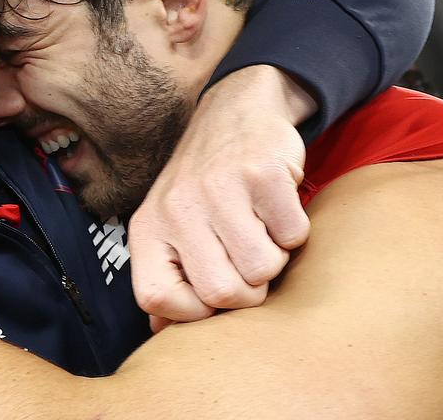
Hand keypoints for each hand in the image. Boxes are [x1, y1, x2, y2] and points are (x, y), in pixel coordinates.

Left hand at [129, 65, 312, 325]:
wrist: (236, 111)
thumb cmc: (204, 185)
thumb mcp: (170, 225)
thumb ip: (167, 276)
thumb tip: (160, 331)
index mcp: (148, 227)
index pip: (157, 298)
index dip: (193, 312)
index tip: (212, 296)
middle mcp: (177, 207)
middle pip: (221, 293)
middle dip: (247, 288)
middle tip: (246, 256)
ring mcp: (218, 188)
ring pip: (263, 269)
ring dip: (274, 257)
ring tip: (260, 227)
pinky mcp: (261, 173)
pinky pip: (293, 236)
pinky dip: (294, 230)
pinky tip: (276, 206)